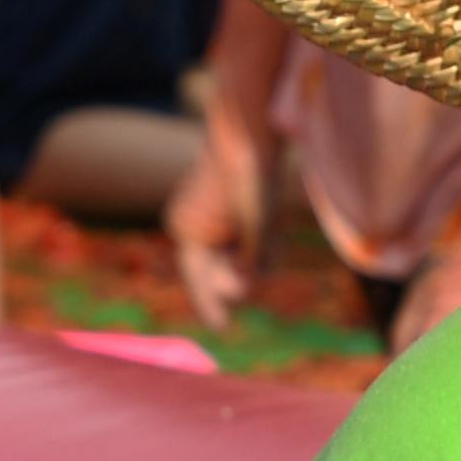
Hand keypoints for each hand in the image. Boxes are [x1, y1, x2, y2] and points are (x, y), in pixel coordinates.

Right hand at [164, 132, 270, 330]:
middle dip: (246, 267)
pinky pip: (235, 242)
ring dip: (256, 252)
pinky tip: (271, 224)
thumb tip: (243, 292)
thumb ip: (251, 260)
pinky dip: (255, 241)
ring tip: (273, 227)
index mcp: (188, 231)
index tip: (221, 328)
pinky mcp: (215, 214)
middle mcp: (188, 228)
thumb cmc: (252, 176)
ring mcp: (200, 220)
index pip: (198, 280)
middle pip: (219, 269)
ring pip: (232, 256)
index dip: (211, 305)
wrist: (249, 131)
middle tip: (269, 243)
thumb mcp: (259, 223)